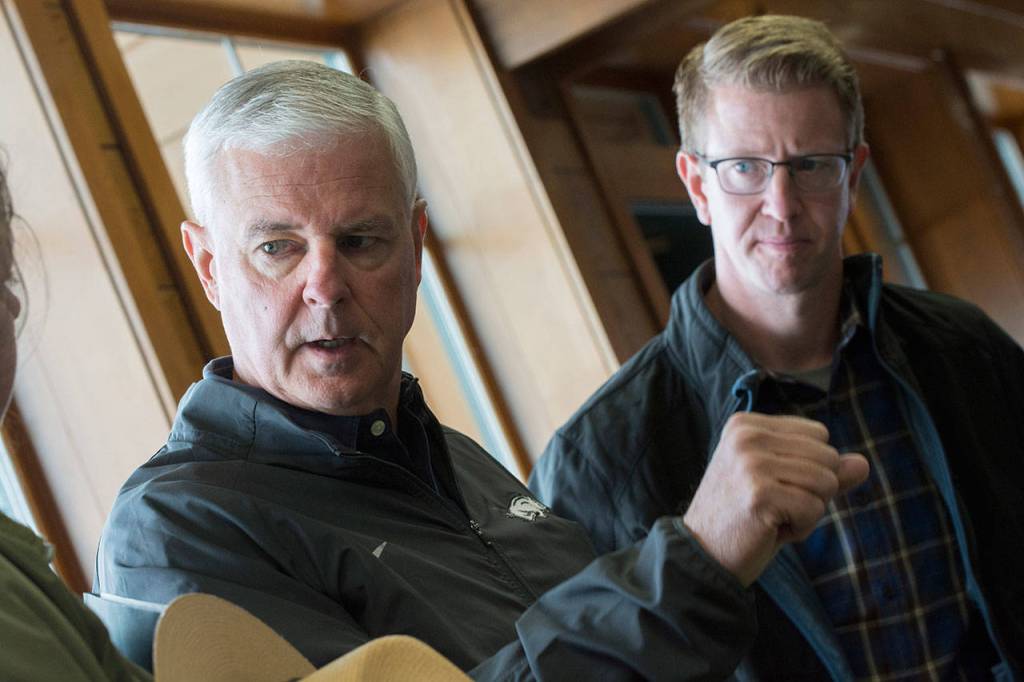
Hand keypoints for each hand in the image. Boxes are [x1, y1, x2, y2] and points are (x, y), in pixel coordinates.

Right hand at [682, 412, 868, 585]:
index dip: (808, 468)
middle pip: (827, 457)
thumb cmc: (743, 518)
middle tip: (772, 506)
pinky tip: (769, 530)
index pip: (818, 434)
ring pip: (827, 482)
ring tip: (771, 518)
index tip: (770, 487)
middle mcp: (747, 436)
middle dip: (812, 491)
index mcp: (747, 424)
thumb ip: (821, 470)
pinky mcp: (760, 493)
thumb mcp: (781, 484)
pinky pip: (815, 509)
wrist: (702, 555)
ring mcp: (752, 463)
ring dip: (808, 511)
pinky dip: (801, 528)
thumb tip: (862, 463)